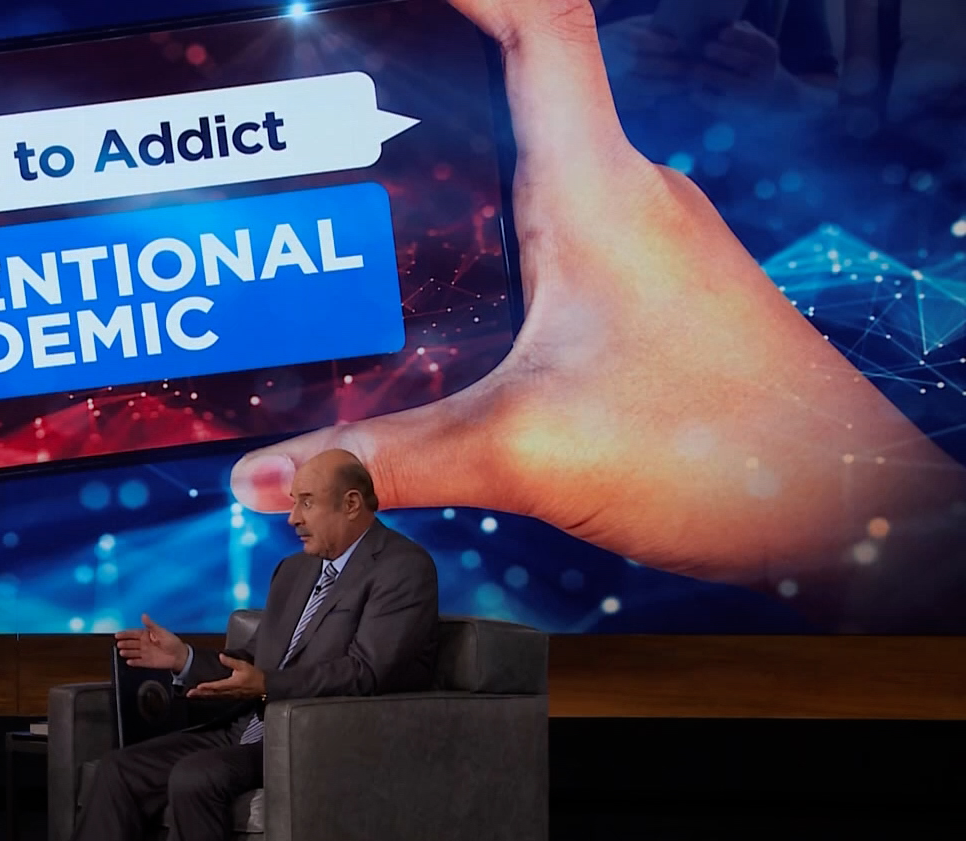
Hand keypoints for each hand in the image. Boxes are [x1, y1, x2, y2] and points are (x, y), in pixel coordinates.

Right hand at [114, 614, 189, 670]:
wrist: (180, 656)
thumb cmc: (172, 642)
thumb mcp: (162, 631)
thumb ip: (151, 625)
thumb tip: (144, 615)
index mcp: (147, 635)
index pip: (133, 634)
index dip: (125, 634)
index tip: (118, 634)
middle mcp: (144, 644)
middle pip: (131, 643)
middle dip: (125, 643)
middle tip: (119, 644)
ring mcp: (145, 653)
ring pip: (133, 653)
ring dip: (127, 652)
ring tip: (121, 652)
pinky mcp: (147, 662)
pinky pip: (139, 662)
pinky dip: (134, 662)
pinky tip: (129, 662)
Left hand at [186, 655, 266, 699]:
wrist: (264, 686)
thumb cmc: (254, 676)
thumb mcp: (243, 665)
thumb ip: (231, 661)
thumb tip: (221, 656)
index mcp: (232, 684)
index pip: (217, 686)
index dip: (207, 686)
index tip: (198, 686)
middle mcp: (229, 692)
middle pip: (212, 694)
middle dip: (200, 694)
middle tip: (189, 694)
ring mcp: (230, 695)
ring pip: (214, 697)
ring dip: (203, 696)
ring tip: (193, 695)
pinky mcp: (231, 696)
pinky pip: (218, 698)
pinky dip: (209, 697)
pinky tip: (204, 696)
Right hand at [230, 0, 965, 628]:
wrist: (852, 517)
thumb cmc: (725, 454)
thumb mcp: (524, 452)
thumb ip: (384, 463)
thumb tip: (263, 479)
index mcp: (596, 188)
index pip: (537, 26)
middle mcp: (627, 197)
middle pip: (519, 94)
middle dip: (422, 92)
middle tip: (333, 120)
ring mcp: (649, 248)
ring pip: (535, 178)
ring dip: (455, 181)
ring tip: (361, 212)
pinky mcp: (655, 300)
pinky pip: (557, 245)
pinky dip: (492, 252)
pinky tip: (443, 316)